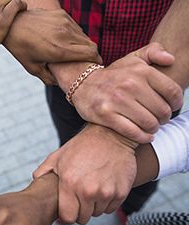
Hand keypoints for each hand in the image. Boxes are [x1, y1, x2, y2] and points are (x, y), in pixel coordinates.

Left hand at [3, 9, 100, 83]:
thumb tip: (62, 84)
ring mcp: (64, 23)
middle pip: (91, 45)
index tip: (95, 66)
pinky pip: (76, 27)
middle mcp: (65, 35)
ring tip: (74, 52)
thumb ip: (49, 78)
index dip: (96, 61)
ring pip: (84, 36)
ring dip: (83, 45)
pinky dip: (75, 35)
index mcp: (59, 50)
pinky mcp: (62, 15)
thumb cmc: (21, 48)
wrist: (12, 24)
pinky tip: (65, 40)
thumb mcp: (33, 68)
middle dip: (91, 54)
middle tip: (86, 61)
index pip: (91, 54)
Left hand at [34, 124, 136, 224]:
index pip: (67, 218)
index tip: (68, 207)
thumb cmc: (82, 146)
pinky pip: (111, 208)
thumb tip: (35, 183)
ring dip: (94, 205)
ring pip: (97, 213)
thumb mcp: (57, 156)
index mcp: (69, 183)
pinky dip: (107, 201)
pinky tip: (104, 186)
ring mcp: (106, 192)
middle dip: (80, 209)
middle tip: (81, 194)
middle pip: (83, 218)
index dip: (66, 214)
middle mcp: (88, 191)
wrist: (110, 135)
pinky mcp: (121, 192)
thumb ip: (43, 172)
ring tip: (93, 186)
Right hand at [65, 43, 182, 142]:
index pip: (172, 92)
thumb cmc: (113, 75)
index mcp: (140, 71)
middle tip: (159, 119)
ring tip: (151, 127)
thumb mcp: (132, 59)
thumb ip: (154, 52)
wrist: (82, 84)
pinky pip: (133, 132)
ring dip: (153, 128)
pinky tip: (145, 136)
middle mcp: (129, 85)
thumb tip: (171, 60)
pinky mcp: (106, 115)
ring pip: (149, 123)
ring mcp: (117, 101)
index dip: (177, 103)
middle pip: (162, 110)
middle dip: (164, 118)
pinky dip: (143, 137)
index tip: (172, 107)